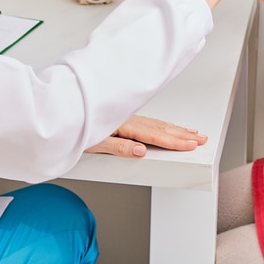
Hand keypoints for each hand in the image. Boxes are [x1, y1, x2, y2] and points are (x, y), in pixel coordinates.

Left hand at [85, 115, 207, 157]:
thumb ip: (119, 147)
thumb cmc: (75, 128)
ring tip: (192, 133)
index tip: (193, 145)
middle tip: (202, 139)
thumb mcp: (95, 143)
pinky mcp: (123, 118)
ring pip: (157, 123)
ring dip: (176, 129)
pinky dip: (162, 125)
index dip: (175, 141)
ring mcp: (126, 117)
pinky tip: (167, 127)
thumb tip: (141, 150)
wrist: (61, 113)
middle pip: (161, 128)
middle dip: (183, 134)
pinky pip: (149, 122)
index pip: (155, 136)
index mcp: (124, 125)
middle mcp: (127, 119)